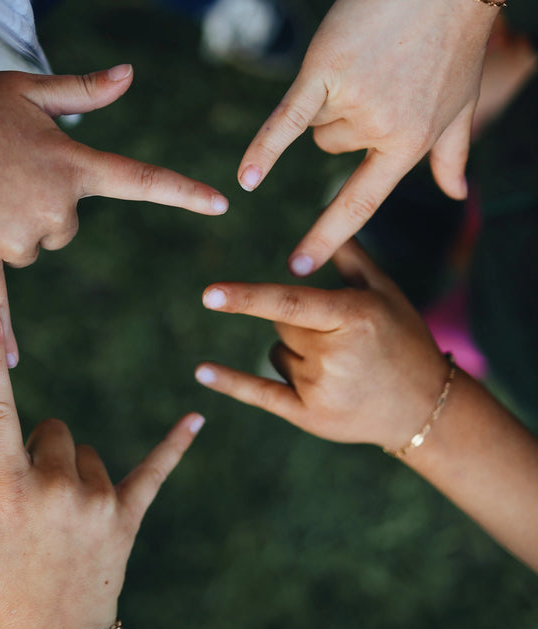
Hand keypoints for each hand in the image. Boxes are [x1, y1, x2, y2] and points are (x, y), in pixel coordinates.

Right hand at [0, 65, 228, 365]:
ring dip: (16, 228)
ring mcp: (18, 237)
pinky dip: (0, 325)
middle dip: (48, 205)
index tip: (223, 203)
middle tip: (9, 174)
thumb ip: (86, 90)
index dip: (184, 192)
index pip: (142, 180)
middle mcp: (54, 208)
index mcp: (74, 166)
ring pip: (36, 246)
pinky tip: (7, 356)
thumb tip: (131, 74)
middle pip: (69, 225)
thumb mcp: (31, 90)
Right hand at [0, 314, 203, 628]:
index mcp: (10, 490)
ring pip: (87, 452)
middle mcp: (57, 487)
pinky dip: (175, 444)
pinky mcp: (128, 513)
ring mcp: (96, 500)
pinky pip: (155, 468)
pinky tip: (197, 418)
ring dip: (74, 470)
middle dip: (39, 451)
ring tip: (60, 518)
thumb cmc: (0, 595)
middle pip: (53, 430)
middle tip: (29, 500)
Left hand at [195, 240, 448, 452]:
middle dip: (301, 324)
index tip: (210, 294)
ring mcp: (321, 390)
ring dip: (296, 353)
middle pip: (281, 324)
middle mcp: (335, 355)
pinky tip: (202, 372)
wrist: (427, 407)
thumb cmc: (405, 338)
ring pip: (277, 354)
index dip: (247, 298)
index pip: (289, 303)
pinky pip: (261, 393)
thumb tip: (325, 211)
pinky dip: (231, 381)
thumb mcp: (386, 292)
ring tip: (340, 366)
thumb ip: (350, 255)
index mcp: (352, 317)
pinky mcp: (310, 417)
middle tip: (341, 338)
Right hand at [237, 0, 497, 274]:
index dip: (325, 237)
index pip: (359, 203)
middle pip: (328, 144)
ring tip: (364, 55)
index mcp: (409, 145)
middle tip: (377, 71)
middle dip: (341, 115)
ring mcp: (353, 101)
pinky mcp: (325, 69)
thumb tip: (456, 193)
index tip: (296, 267)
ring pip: (312, 120)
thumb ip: (452, 154)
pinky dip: (264, 147)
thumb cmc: (457, 39)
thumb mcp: (461, 105)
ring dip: (326, 95)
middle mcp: (380, 130)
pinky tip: (245, 177)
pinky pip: (286, 118)